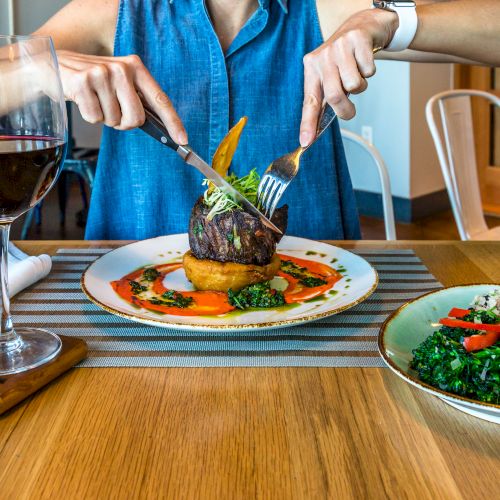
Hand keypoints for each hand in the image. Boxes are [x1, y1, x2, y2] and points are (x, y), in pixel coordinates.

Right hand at [57, 51, 187, 143]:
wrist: (53, 65)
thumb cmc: (93, 81)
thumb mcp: (119, 83)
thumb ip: (139, 100)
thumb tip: (162, 129)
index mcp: (136, 67)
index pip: (161, 100)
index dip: (173, 123)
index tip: (183, 140)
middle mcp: (122, 69)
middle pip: (136, 119)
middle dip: (124, 123)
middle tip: (112, 111)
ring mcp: (102, 74)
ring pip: (115, 121)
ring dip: (105, 118)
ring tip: (95, 100)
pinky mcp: (83, 83)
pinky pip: (95, 118)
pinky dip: (89, 116)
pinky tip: (83, 100)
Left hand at [299, 8, 397, 146]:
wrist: (361, 26)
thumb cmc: (343, 59)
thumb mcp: (328, 77)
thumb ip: (322, 103)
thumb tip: (313, 135)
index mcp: (311, 69)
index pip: (309, 101)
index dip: (308, 124)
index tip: (306, 142)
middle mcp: (322, 57)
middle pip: (334, 96)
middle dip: (345, 110)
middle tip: (349, 110)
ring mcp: (339, 47)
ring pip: (354, 85)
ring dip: (360, 87)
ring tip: (356, 74)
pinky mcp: (357, 40)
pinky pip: (368, 71)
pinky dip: (370, 72)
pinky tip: (363, 61)